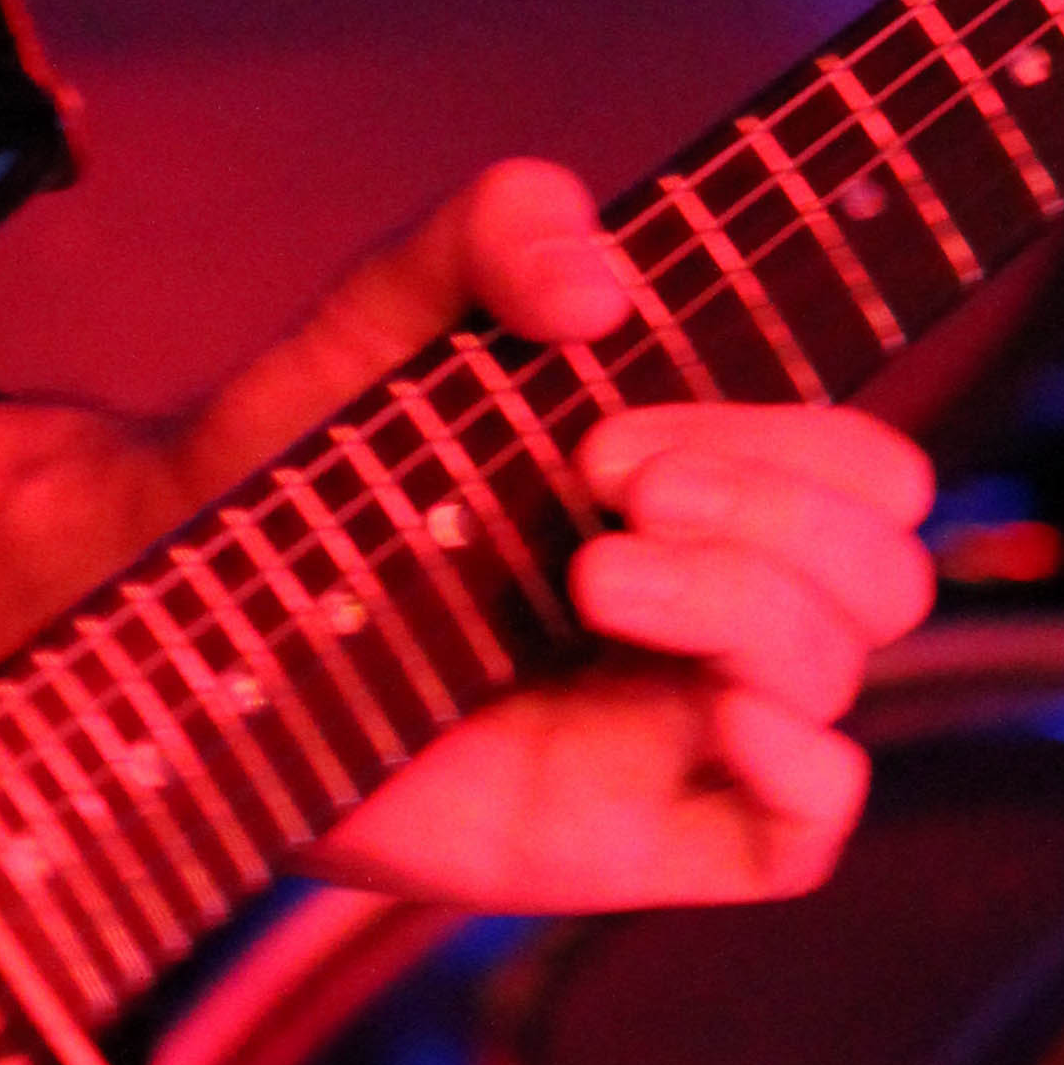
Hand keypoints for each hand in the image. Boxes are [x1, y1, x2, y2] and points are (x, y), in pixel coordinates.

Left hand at [0, 157, 934, 913]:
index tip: (623, 418)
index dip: (796, 440)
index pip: (862, 467)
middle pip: (881, 572)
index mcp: (697, 479)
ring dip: (745, 608)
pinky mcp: (635, 829)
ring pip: (839, 680)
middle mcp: (711, 598)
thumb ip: (495, 230)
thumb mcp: (390, 306)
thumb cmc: (307, 452)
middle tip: (606, 478)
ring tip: (591, 576)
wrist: (182, 591)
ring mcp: (679, 719)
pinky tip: (718, 713)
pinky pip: (803, 833)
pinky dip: (803, 769)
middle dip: (771, 510)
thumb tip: (601, 282)